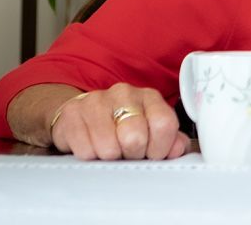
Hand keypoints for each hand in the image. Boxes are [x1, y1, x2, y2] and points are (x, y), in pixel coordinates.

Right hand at [47, 82, 188, 160]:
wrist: (82, 117)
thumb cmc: (122, 128)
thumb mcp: (151, 132)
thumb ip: (171, 141)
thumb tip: (178, 149)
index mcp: (150, 97)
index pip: (164, 124)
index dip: (159, 148)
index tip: (152, 154)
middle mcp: (125, 93)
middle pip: (135, 137)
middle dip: (133, 154)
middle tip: (128, 153)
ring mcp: (97, 100)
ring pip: (109, 147)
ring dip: (110, 157)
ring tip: (110, 150)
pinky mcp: (73, 113)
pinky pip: (85, 150)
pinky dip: (90, 156)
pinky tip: (92, 147)